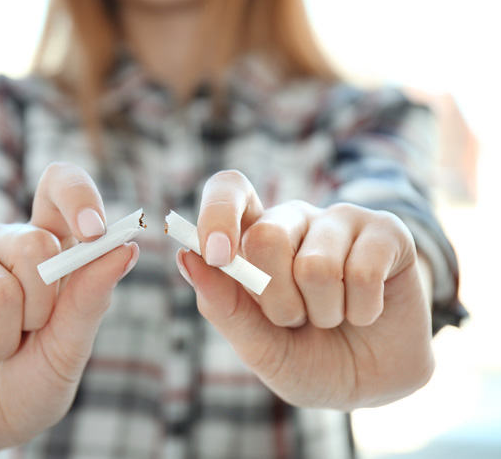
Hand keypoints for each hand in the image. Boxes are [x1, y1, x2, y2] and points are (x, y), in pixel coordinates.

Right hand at [0, 162, 138, 451]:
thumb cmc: (35, 376)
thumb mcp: (72, 343)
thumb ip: (92, 295)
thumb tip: (125, 246)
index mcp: (47, 244)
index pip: (60, 185)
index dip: (77, 196)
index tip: (94, 231)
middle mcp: (3, 241)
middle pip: (35, 245)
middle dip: (41, 309)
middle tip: (28, 332)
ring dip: (2, 339)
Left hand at [177, 170, 433, 410]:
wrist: (371, 383)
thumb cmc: (307, 357)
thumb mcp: (258, 345)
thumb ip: (223, 305)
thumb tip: (186, 257)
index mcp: (253, 237)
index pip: (228, 189)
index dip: (218, 213)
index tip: (216, 255)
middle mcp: (293, 220)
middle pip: (266, 236)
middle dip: (277, 302)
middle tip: (294, 320)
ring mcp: (340, 221)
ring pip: (316, 266)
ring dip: (323, 313)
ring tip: (332, 317)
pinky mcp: (386, 232)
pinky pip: (363, 272)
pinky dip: (362, 310)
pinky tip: (365, 311)